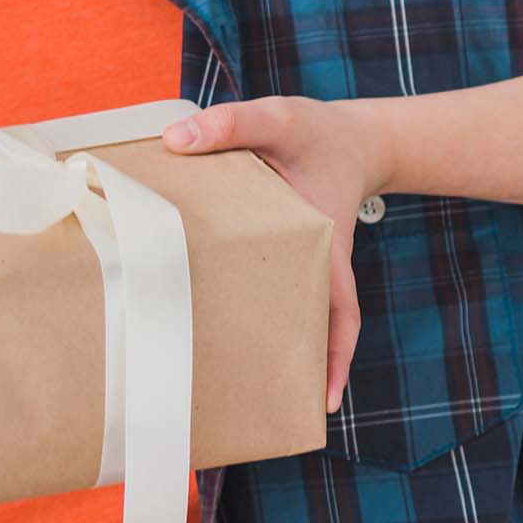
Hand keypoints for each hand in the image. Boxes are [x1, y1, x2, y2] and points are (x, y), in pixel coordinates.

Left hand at [161, 96, 390, 412]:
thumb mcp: (278, 118)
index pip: (341, 310)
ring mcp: (299, 260)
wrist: (349, 134)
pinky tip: (213, 311)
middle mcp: (315, 262)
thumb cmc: (317, 131)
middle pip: (310, 326)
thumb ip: (230, 125)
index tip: (325, 398)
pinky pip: (270, 284)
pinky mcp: (281, 250)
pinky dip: (252, 302)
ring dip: (270, 343)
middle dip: (294, 367)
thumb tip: (174, 142)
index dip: (335, 356)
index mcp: (324, 243)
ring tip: (229, 378)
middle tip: (265, 405)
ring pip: (288, 311)